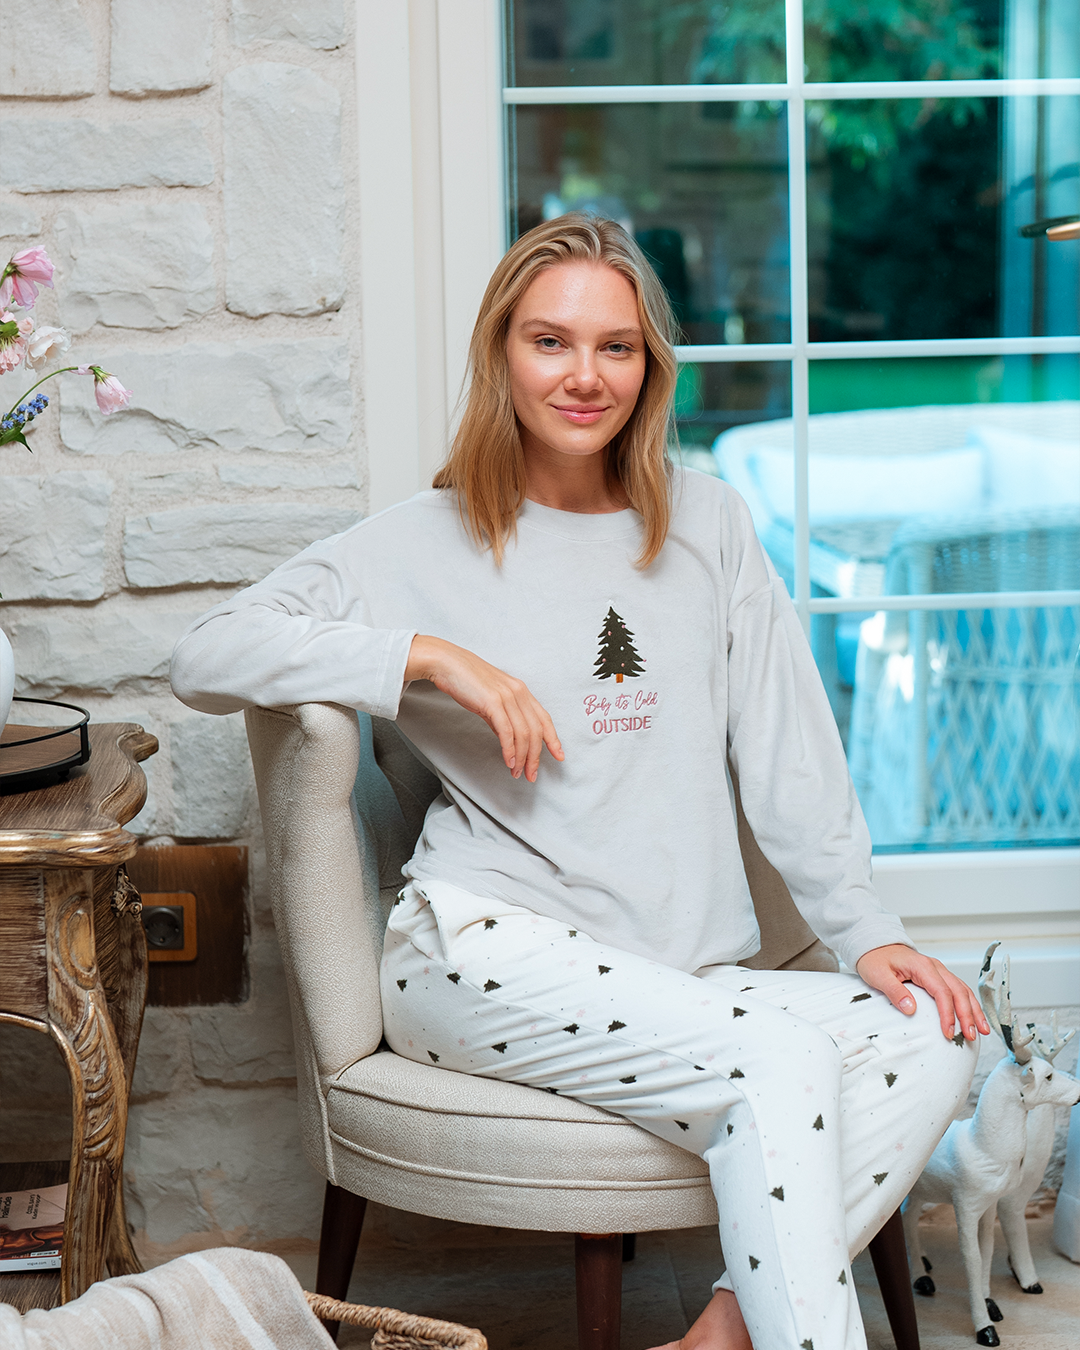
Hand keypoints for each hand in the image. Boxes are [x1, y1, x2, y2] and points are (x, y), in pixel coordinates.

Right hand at [405, 635, 563, 782]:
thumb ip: (502, 716)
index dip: (553, 739)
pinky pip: (506, 731)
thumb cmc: (466, 680)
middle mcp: (519, 693)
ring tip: (517, 772)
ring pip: (523, 734)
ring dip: (521, 758)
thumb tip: (507, 738)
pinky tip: (508, 761)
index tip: (559, 756)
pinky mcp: (493, 702)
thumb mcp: (491, 698)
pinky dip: (509, 749)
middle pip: (536, 731)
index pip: (544, 718)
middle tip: (531, 775)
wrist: (447, 663)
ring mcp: (507, 697)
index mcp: (521, 690)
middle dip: (535, 757)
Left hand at [855, 944, 991, 1041]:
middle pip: (958, 991)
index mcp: (922, 966)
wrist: (875, 945)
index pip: (942, 992)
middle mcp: (935, 967)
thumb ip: (894, 991)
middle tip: (971, 1036)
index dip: (948, 1014)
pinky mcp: (938, 976)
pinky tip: (973, 1017)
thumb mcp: (878, 975)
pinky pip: (957, 989)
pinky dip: (968, 1004)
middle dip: (968, 1015)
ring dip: (974, 1010)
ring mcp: (938, 970)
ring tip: (982, 1030)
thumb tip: (910, 1009)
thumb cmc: (875, 960)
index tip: (948, 1032)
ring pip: (963, 990)